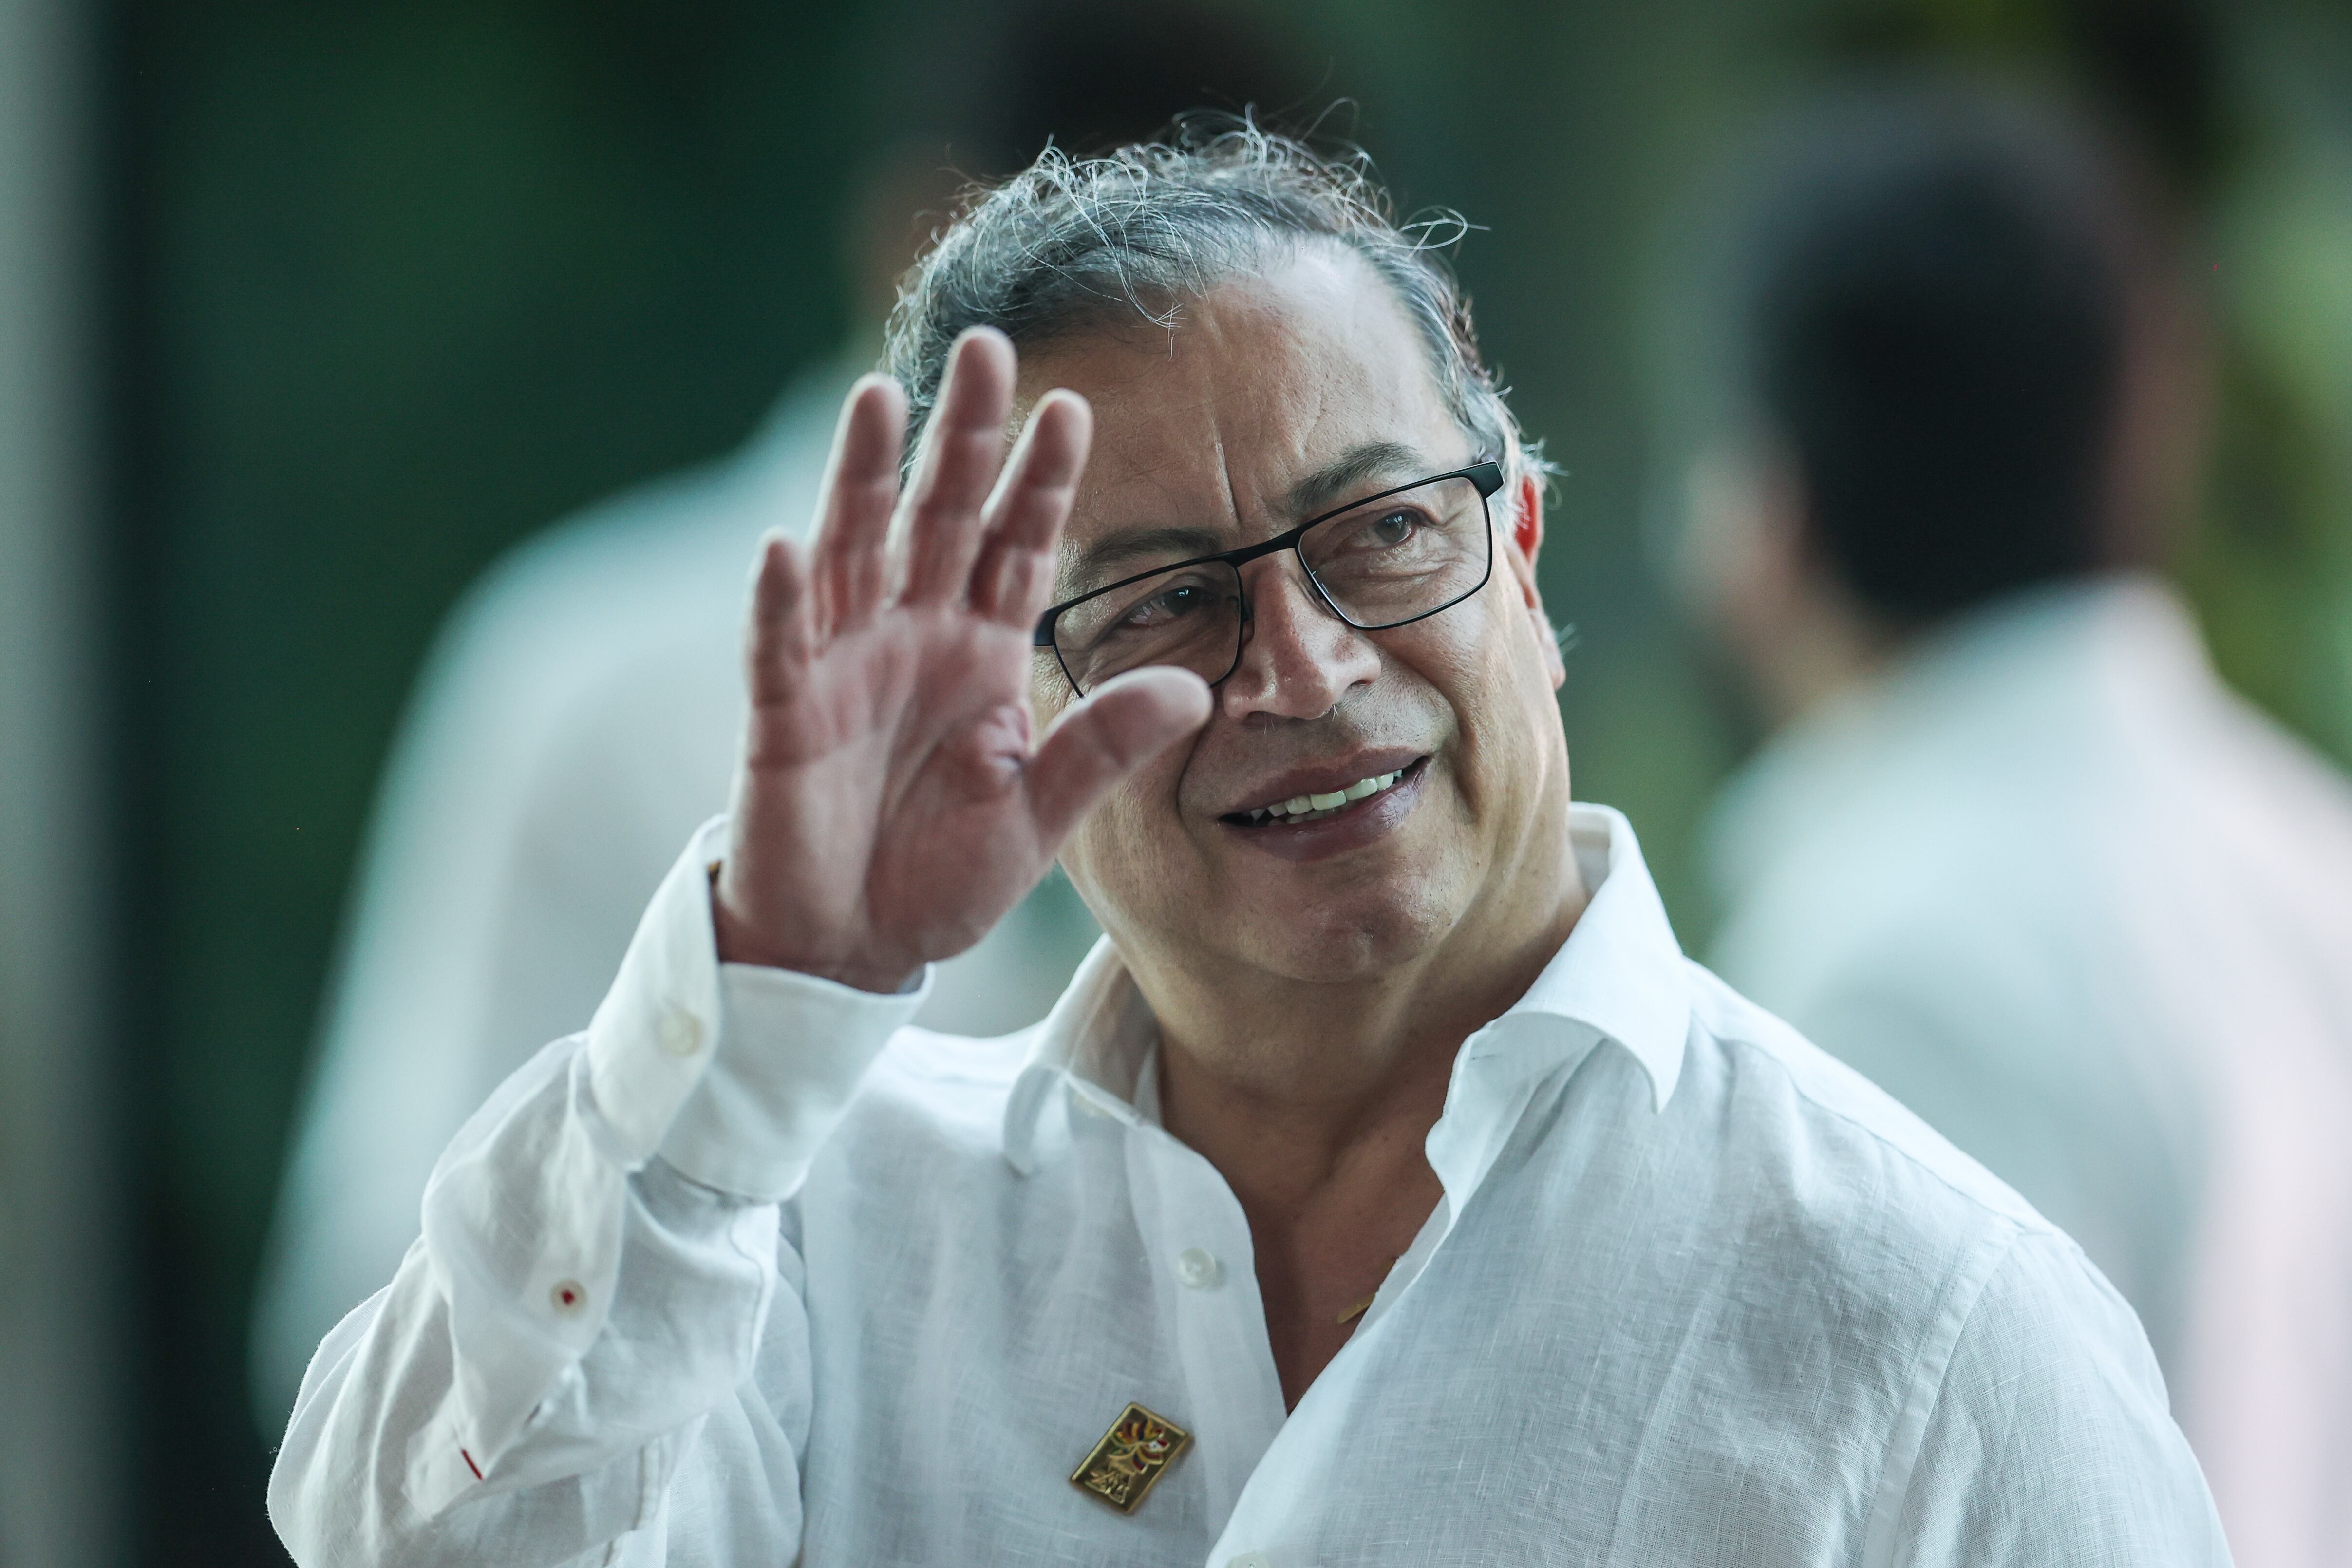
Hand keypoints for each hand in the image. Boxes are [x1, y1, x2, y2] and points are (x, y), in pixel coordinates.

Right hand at [713, 329, 1211, 991]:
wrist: (852, 948)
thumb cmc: (940, 877)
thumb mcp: (1039, 819)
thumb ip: (1104, 750)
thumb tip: (1193, 687)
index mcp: (982, 652)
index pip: (1017, 545)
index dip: (1040, 479)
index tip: (1074, 407)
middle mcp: (913, 636)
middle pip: (938, 515)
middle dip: (961, 434)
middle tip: (987, 346)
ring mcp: (842, 666)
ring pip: (852, 550)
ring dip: (861, 475)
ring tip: (880, 394)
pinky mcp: (783, 716)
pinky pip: (778, 648)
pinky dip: (778, 599)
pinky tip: (781, 544)